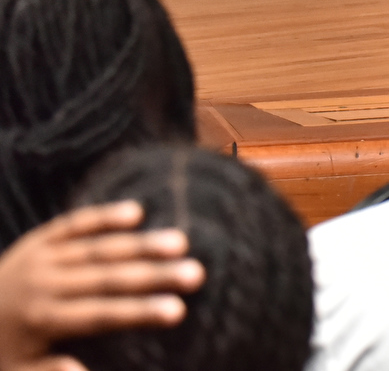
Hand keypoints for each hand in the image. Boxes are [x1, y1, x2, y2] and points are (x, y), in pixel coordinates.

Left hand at [0, 201, 202, 370]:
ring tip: (182, 241)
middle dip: (154, 276)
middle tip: (196, 273)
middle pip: (106, 278)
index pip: (99, 314)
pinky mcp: (37, 240)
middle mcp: (42, 285)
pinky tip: (136, 212)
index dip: (138, 312)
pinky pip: (73, 224)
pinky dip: (102, 216)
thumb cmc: (3, 350)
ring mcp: (40, 258)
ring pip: (97, 248)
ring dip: (141, 244)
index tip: (178, 311)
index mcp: (41, 320)